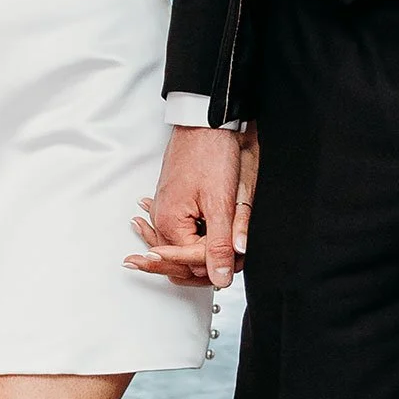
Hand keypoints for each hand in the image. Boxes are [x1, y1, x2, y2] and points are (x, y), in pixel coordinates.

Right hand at [125, 126, 244, 289]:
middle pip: (183, 259)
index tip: (236, 260)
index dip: (217, 265)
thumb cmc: (211, 152)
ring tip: (220, 257)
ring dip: (200, 251)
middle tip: (232, 261)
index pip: (192, 263)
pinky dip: (192, 236)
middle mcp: (162, 218)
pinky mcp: (174, 198)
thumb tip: (222, 278)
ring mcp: (165, 207)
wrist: (206, 120)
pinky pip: (180, 228)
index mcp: (170, 223)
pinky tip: (203, 238)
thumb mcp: (221, 202)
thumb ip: (220, 243)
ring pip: (183, 244)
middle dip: (208, 262)